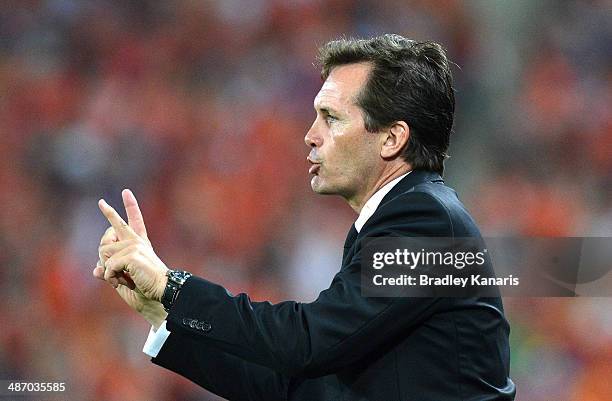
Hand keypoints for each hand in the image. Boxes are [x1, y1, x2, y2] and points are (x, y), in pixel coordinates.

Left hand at [93, 189, 166, 327]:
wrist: (160, 294)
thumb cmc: (144, 288)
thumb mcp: (123, 277)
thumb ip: (110, 270)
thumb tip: (96, 270)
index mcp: (139, 244)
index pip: (134, 220)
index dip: (130, 205)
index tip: (125, 191)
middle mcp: (137, 241)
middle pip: (111, 230)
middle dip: (103, 248)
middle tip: (113, 268)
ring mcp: (134, 246)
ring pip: (103, 253)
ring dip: (108, 270)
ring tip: (122, 279)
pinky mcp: (131, 254)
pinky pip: (107, 265)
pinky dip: (110, 277)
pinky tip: (122, 282)